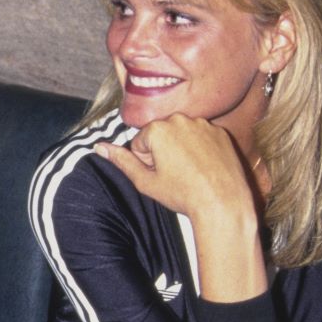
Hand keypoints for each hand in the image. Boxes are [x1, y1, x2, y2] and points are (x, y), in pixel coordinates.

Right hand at [96, 116, 266, 302]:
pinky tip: (204, 167)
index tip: (160, 175)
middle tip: (174, 175)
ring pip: (181, 135)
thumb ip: (122, 161)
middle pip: (160, 135)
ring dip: (181, 149)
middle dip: (162, 152)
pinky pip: (201, 136)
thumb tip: (99, 147)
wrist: (222, 202)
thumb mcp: (145, 182)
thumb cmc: (182, 194)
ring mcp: (202, 124)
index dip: (146, 162)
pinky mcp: (220, 131)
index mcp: (157, 129)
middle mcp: (179, 119)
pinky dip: (200, 149)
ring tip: (191, 173)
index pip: (140, 143)